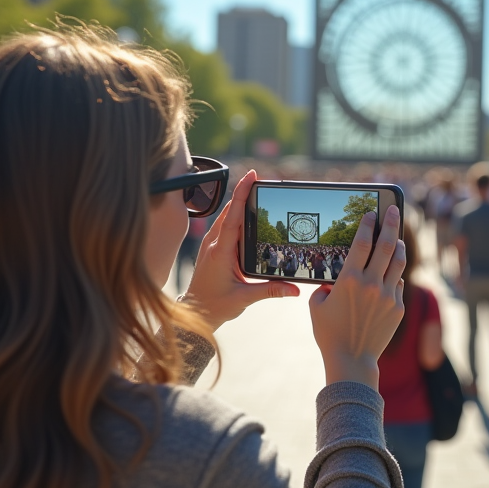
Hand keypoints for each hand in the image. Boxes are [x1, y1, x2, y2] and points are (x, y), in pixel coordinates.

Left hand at [182, 171, 300, 329]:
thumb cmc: (214, 306)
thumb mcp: (244, 299)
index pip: (233, 216)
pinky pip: (224, 226)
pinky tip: (247, 217)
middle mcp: (213, 244)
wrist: (193, 312)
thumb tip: (295, 289)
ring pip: (226, 216)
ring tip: (257, 193)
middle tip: (262, 180)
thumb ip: (270, 291)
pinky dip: (235, 216)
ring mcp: (210, 244)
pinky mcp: (211, 248)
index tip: (251, 176)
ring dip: (239, 203)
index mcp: (220, 252)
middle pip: (230, 210)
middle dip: (245, 192)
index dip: (242, 193)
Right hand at [309, 205, 405, 388]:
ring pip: (398, 262)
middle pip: (386, 244)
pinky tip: (391, 272)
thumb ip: (326, 287)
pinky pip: (397, 284)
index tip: (372, 213)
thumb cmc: (329, 333)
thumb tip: (336, 279)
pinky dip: (394, 275)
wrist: (352, 360)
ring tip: (398, 238)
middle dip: (391, 223)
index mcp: (349, 280)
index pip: (362, 243)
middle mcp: (371, 284)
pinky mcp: (398, 307)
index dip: (368, 225)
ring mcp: (388, 295)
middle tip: (395, 209)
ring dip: (399, 245)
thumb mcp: (317, 306)